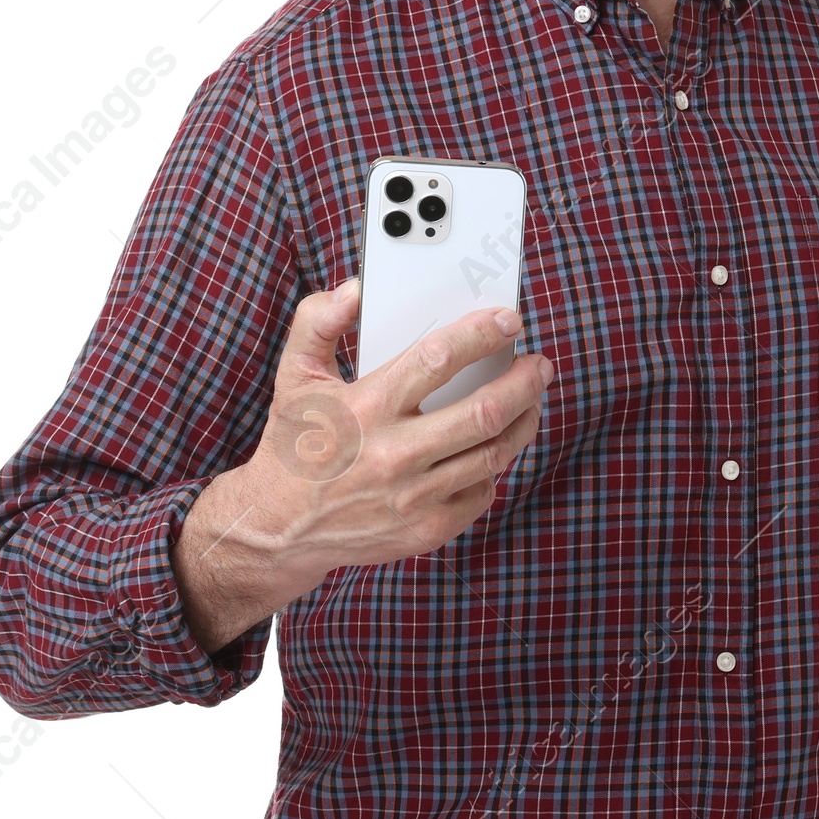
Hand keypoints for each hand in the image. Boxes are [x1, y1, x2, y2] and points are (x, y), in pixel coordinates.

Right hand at [250, 279, 553, 574]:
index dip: (482, 333)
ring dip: (524, 420)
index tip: (509, 319)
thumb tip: (356, 288)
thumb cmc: (295, 442)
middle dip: (525, 381)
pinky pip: (482, 490)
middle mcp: (393, 454)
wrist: (278, 527)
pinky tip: (490, 446)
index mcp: (366, 407)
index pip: (438, 358)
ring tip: (530, 400)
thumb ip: (319, 320)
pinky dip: (494, 465)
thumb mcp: (294, 374)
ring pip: (494, 453)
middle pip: (484, 411)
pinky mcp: (427, 529)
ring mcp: (414, 497)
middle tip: (540, 365)